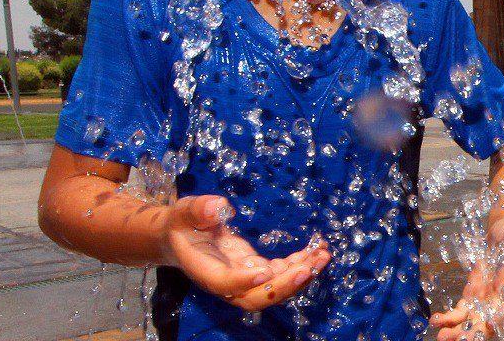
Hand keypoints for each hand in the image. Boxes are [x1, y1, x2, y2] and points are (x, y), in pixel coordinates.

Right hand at [160, 195, 330, 311]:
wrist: (180, 237)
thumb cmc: (182, 224)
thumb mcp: (184, 212)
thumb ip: (198, 210)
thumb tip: (217, 206)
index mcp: (204, 269)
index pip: (224, 283)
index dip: (244, 281)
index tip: (266, 270)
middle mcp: (226, 280)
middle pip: (255, 297)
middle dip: (283, 286)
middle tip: (308, 269)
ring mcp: (243, 277)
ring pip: (273, 287)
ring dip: (299, 274)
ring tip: (323, 255)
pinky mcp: (254, 268)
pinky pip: (280, 273)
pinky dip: (299, 263)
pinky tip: (317, 250)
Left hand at [430, 217, 503, 340]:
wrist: (500, 236)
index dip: (502, 316)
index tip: (491, 322)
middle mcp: (499, 300)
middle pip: (489, 323)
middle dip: (475, 334)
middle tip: (461, 340)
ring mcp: (484, 301)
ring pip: (471, 323)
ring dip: (457, 332)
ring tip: (441, 336)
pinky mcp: (471, 298)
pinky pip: (459, 313)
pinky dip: (448, 319)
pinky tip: (435, 321)